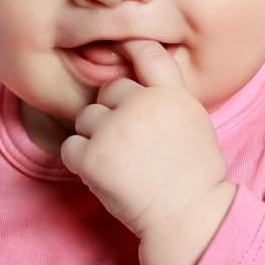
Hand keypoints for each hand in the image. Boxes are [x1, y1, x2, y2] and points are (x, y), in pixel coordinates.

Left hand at [61, 40, 235, 264]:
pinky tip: (104, 175)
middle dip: (113, 112)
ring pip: (87, 117)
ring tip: (120, 163)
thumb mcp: (193, 120)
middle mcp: (142, 104)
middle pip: (109, 90)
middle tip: (131, 144)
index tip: (118, 48)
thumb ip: (166, 93)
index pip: (147, 52)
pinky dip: (81, 161)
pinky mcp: (92, 156)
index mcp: (172, 94)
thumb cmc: (193, 174)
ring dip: (95, 137)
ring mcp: (115, 129)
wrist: (188, 218)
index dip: (130, 46)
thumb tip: (135, 75)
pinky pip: (71, 146)